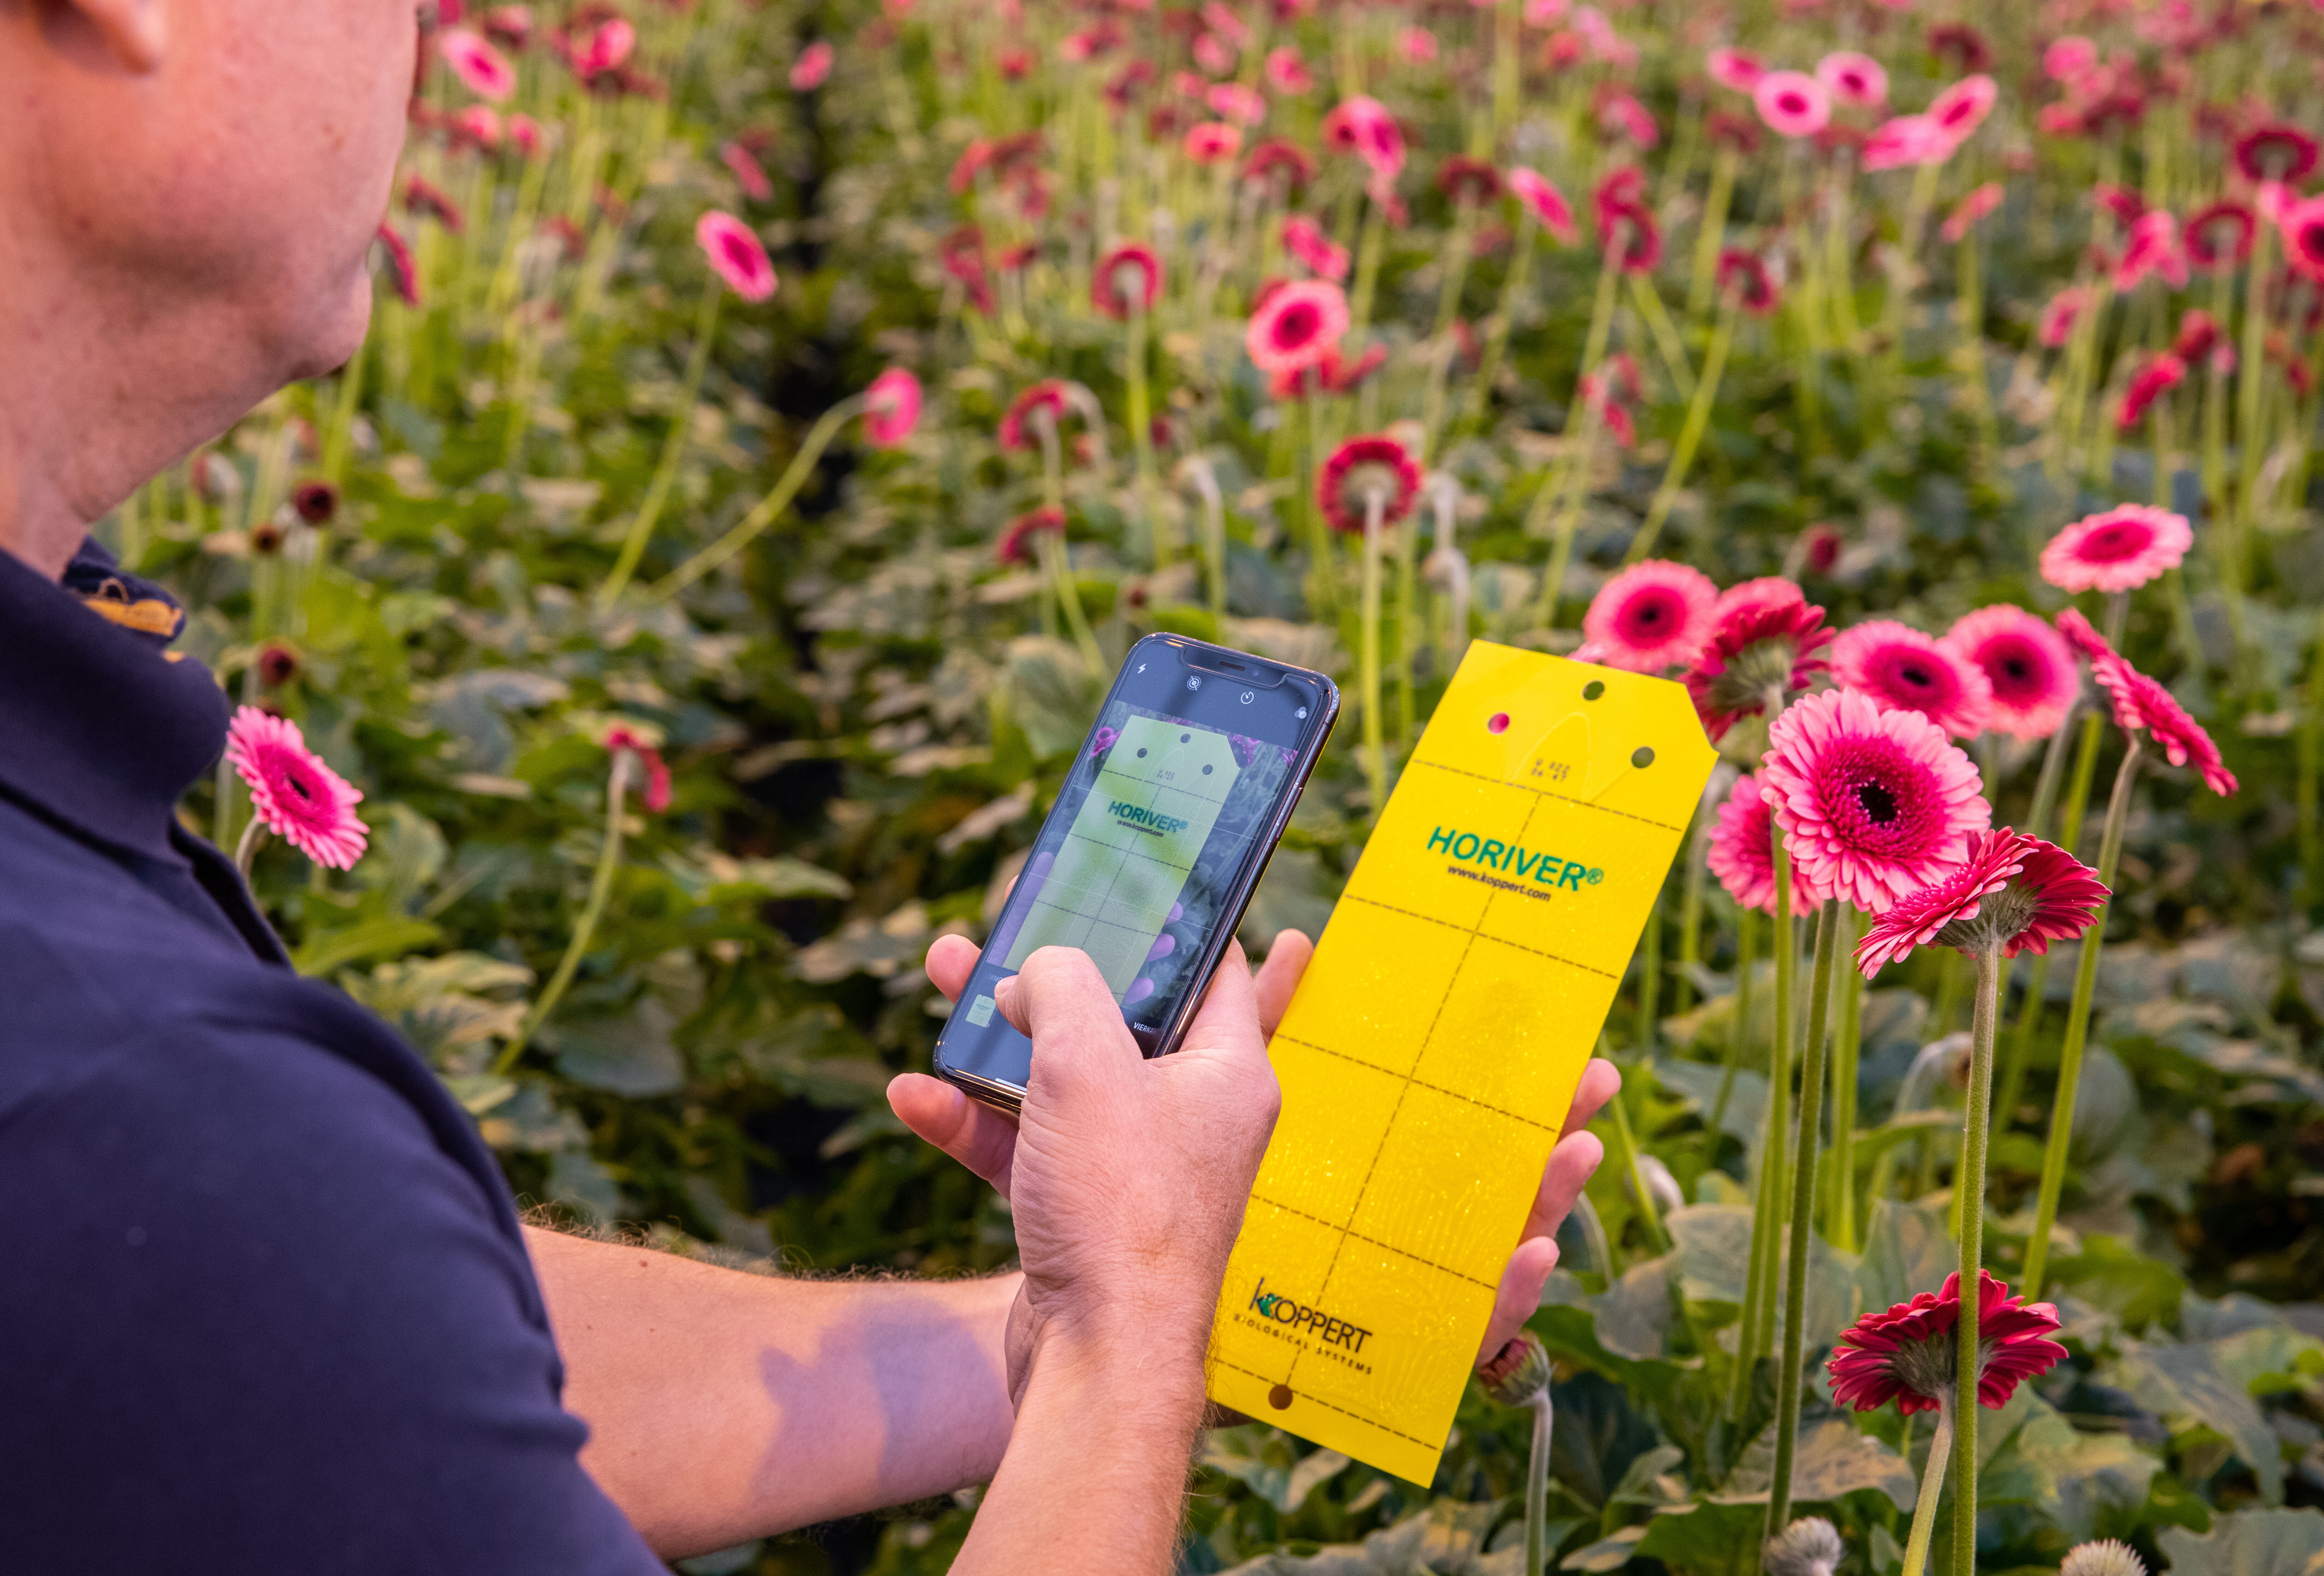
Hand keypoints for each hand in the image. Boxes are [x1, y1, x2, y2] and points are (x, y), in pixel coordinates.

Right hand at [891, 938, 1292, 1402]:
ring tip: (944, 978)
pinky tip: (913, 1094)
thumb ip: (1062, 987)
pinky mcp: (1080, 1213)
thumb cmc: (1119, 1207)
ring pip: (1059, 1078)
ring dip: (996, 1037)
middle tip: (1005, 928)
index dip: (1174, 922)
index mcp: (1228, 1075)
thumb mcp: (1086, 1060)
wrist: (1098, 1358)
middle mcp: (1189, 1118)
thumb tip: (1041, 967)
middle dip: (1052, 974)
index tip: (1136, 882)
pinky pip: (1023, 1145)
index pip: (1214, 971)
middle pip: (1118, 1020)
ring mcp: (1133, 1168)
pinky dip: (971, 1119)